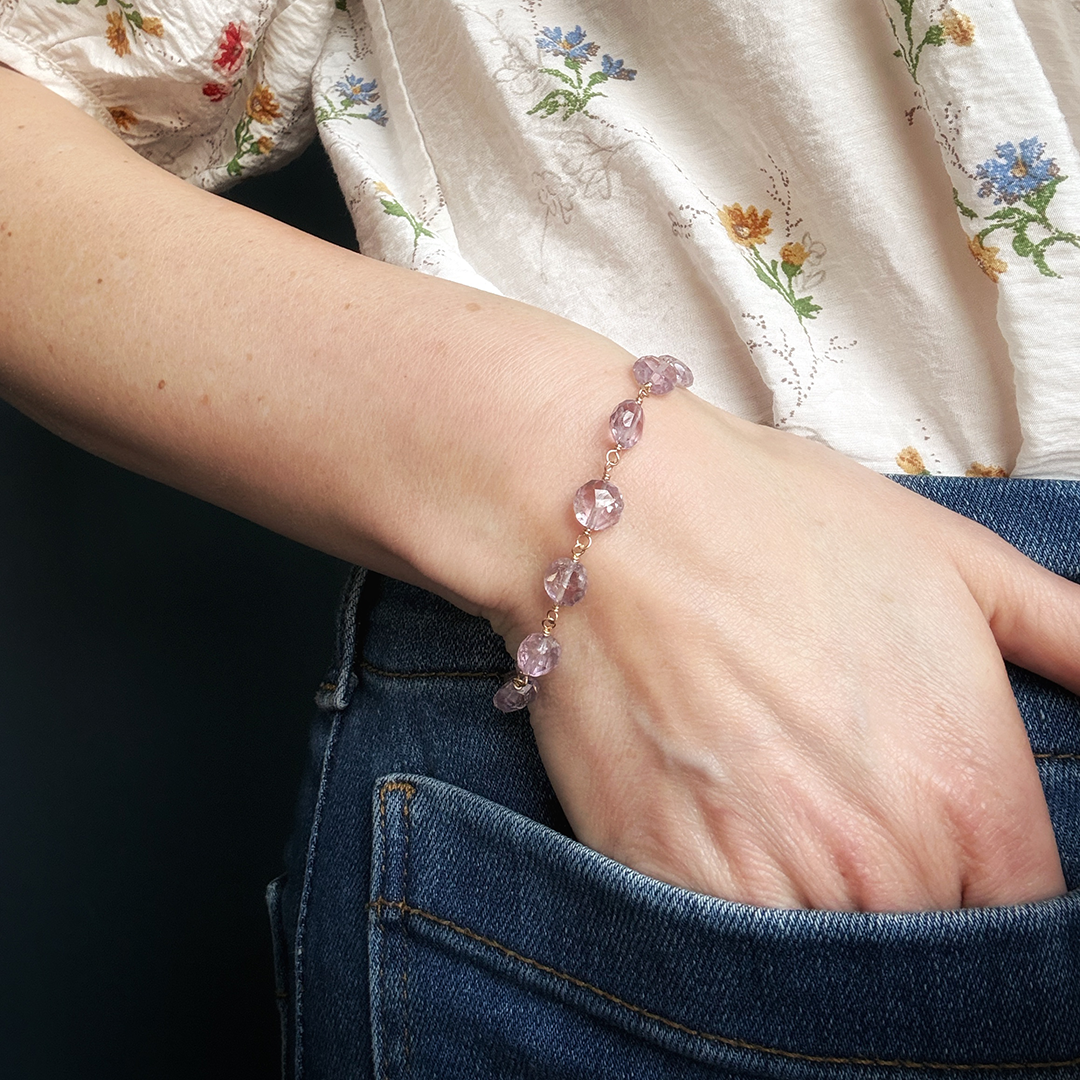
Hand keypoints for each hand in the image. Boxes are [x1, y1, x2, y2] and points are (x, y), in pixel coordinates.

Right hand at [495, 392, 1075, 909]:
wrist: (620, 520)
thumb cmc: (779, 523)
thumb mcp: (954, 559)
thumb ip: (1074, 635)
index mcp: (967, 789)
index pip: (1021, 916)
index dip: (982, 883)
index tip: (941, 846)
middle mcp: (883, 857)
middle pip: (923, 938)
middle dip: (900, 888)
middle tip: (841, 805)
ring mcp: (772, 881)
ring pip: (829, 956)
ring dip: (814, 901)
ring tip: (773, 806)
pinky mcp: (672, 885)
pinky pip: (731, 948)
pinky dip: (734, 908)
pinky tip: (717, 824)